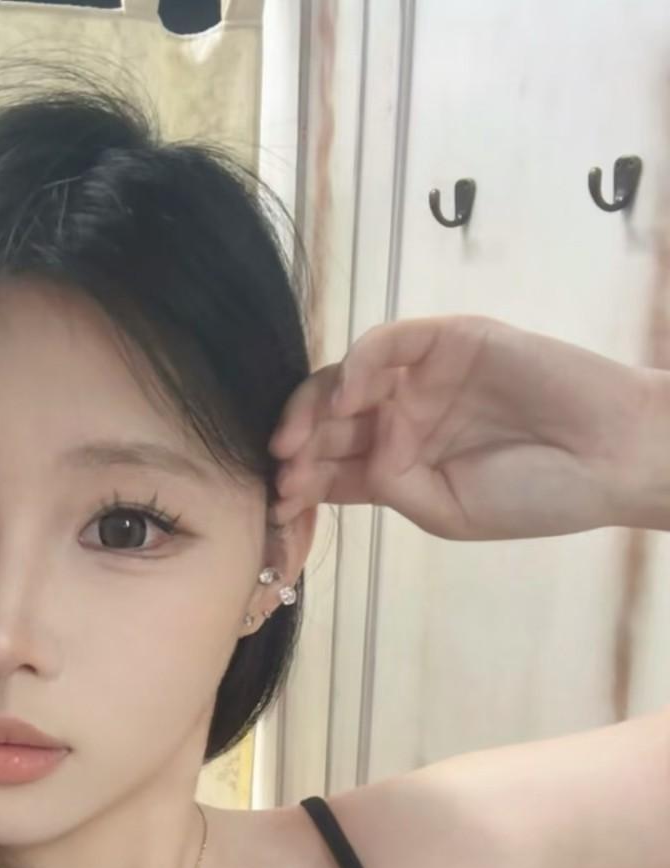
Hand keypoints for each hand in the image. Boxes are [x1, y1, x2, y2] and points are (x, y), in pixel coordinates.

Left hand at [268, 314, 663, 540]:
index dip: (297, 483)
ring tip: (296, 443)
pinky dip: (359, 365)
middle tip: (278, 473)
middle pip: (326, 422)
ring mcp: (423, 376)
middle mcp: (402, 415)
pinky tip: (347, 401)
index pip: (329, 467)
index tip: (275, 508)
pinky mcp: (449, 339)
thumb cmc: (537, 494)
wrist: (610, 459)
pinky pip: (389, 343)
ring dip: (311, 409)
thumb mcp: (445, 511)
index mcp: (398, 463)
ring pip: (345, 379)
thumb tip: (332, 469)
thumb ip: (388, 487)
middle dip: (294, 447)